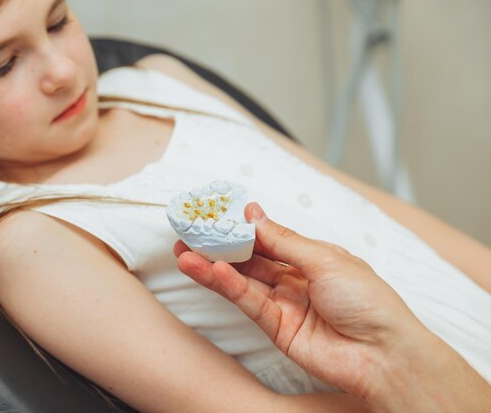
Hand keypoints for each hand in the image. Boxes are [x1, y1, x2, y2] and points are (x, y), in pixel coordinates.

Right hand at [173, 202, 425, 399]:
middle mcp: (296, 279)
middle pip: (250, 259)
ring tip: (184, 253)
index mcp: (313, 257)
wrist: (383, 354)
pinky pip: (248, 302)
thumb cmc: (369, 302)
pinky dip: (229, 286)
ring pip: (242, 280)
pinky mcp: (276, 328)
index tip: (217, 213)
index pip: (269, 238)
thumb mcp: (326, 259)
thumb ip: (284, 240)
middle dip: (220, 246)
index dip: (243, 227)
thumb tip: (255, 216)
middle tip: (190, 233)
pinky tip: (211, 271)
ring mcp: (284, 304)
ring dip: (213, 267)